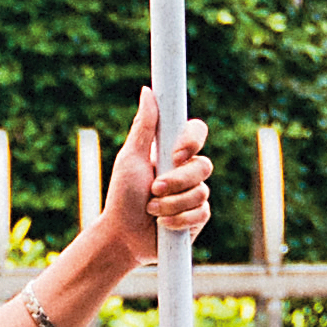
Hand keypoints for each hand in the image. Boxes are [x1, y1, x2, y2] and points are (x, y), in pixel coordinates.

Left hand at [103, 94, 213, 251]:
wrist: (123, 236)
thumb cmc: (122, 195)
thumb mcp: (130, 158)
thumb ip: (143, 127)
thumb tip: (148, 91)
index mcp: (172, 152)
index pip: (197, 132)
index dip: (192, 140)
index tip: (176, 153)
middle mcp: (187, 170)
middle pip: (203, 165)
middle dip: (176, 181)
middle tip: (153, 189)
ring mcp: (195, 194)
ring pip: (201, 192)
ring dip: (171, 203)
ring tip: (151, 209)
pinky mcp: (198, 217)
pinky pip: (201, 213)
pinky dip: (177, 219)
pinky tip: (162, 224)